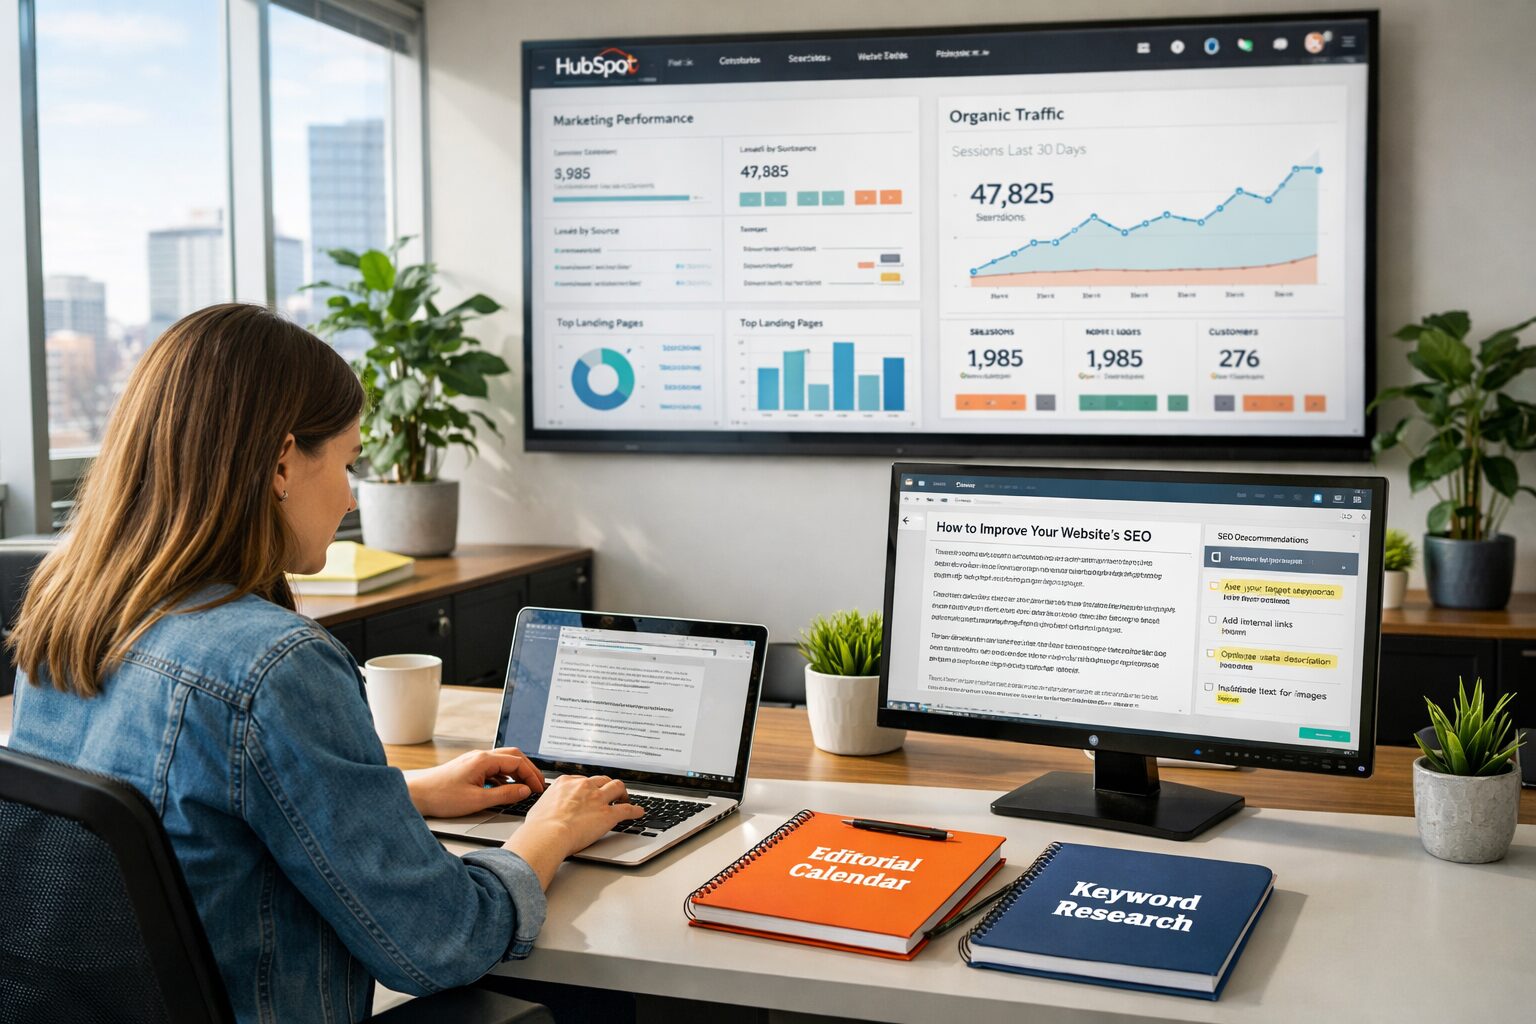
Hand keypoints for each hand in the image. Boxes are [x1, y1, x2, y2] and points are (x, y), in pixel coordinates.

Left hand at [404, 747, 544, 818]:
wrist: (416, 794)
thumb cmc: (441, 797)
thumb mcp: (477, 800)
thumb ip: (504, 795)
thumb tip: (524, 791)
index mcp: (484, 760)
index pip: (517, 762)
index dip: (532, 775)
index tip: (539, 788)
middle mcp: (480, 756)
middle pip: (513, 756)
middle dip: (528, 770)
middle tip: (538, 785)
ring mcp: (474, 761)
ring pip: (503, 761)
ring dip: (517, 773)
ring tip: (525, 787)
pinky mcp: (469, 769)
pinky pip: (494, 768)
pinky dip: (505, 777)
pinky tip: (506, 790)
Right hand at [505, 775, 646, 886]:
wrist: (548, 835)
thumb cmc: (539, 826)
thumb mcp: (539, 806)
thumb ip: (549, 803)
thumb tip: (547, 808)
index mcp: (566, 783)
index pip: (583, 780)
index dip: (589, 786)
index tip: (591, 791)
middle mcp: (583, 786)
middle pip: (602, 779)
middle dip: (607, 785)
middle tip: (610, 793)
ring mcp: (597, 799)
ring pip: (617, 786)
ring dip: (623, 792)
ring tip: (625, 798)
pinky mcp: (608, 814)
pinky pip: (627, 809)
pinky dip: (635, 810)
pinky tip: (638, 812)